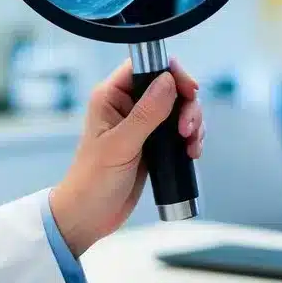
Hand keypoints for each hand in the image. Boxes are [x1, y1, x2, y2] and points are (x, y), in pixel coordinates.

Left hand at [49, 58, 202, 256]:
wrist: (89, 216)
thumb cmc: (92, 181)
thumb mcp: (121, 146)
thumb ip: (146, 113)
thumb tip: (168, 81)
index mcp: (111, 97)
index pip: (145, 67)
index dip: (171, 73)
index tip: (189, 90)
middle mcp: (127, 105)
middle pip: (169, 86)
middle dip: (187, 105)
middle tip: (187, 129)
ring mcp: (141, 124)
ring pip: (179, 108)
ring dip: (192, 122)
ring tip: (190, 145)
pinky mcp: (152, 142)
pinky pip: (179, 129)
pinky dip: (191, 137)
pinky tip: (191, 152)